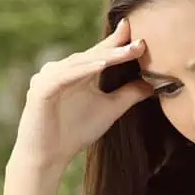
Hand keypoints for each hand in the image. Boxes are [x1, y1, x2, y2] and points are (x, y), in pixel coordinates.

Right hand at [13, 18, 153, 172]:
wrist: (48, 157)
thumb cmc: (75, 133)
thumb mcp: (110, 110)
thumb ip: (129, 94)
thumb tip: (153, 84)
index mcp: (77, 72)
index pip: (101, 53)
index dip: (119, 43)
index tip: (141, 36)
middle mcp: (62, 70)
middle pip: (92, 54)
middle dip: (116, 48)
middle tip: (139, 42)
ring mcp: (49, 77)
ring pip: (80, 62)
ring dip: (104, 56)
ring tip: (127, 51)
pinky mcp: (41, 88)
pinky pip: (65, 76)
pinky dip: (83, 70)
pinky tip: (101, 65)